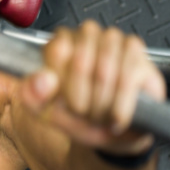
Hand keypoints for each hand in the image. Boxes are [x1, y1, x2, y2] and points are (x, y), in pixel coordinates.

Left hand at [20, 20, 165, 154]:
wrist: (114, 134)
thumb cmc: (80, 117)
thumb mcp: (46, 112)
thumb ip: (33, 95)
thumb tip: (44, 79)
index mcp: (58, 43)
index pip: (57, 52)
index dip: (61, 86)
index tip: (64, 103)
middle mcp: (86, 35)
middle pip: (81, 62)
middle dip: (82, 99)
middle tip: (83, 114)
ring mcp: (113, 40)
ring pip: (105, 72)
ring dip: (102, 105)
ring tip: (101, 116)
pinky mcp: (136, 52)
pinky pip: (128, 79)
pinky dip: (121, 106)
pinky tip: (117, 117)